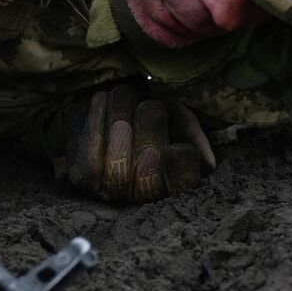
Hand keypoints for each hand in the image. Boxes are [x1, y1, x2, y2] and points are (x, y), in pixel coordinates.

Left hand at [61, 84, 215, 203]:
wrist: (108, 108)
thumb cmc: (149, 114)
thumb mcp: (178, 117)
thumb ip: (193, 134)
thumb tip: (207, 163)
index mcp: (175, 184)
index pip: (185, 182)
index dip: (180, 163)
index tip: (175, 139)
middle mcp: (145, 197)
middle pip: (148, 179)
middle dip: (150, 135)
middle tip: (151, 105)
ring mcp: (112, 192)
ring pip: (118, 167)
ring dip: (121, 121)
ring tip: (124, 93)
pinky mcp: (84, 179)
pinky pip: (90, 160)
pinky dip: (96, 124)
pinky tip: (102, 99)